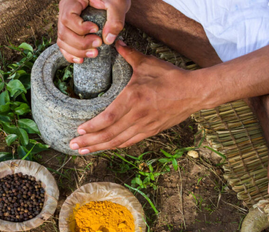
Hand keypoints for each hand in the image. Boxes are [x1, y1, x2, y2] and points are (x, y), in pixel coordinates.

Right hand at [57, 0, 129, 62]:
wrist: (111, 1)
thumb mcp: (117, 4)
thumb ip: (115, 19)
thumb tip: (107, 39)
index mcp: (72, 1)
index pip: (68, 17)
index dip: (80, 28)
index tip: (96, 29)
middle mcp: (65, 11)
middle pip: (63, 32)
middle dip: (81, 43)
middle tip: (98, 44)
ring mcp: (65, 23)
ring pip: (62, 41)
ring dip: (77, 51)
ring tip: (94, 53)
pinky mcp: (69, 32)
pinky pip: (63, 46)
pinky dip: (71, 55)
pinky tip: (82, 59)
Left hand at [69, 40, 212, 153]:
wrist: (195, 92)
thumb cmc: (171, 77)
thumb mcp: (148, 63)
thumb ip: (129, 54)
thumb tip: (115, 43)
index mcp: (134, 98)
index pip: (108, 118)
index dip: (92, 127)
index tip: (78, 130)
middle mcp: (138, 116)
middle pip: (109, 134)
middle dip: (89, 142)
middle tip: (73, 145)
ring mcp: (145, 126)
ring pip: (118, 142)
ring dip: (99, 147)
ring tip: (83, 151)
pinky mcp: (151, 131)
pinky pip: (129, 142)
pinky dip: (115, 146)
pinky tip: (105, 148)